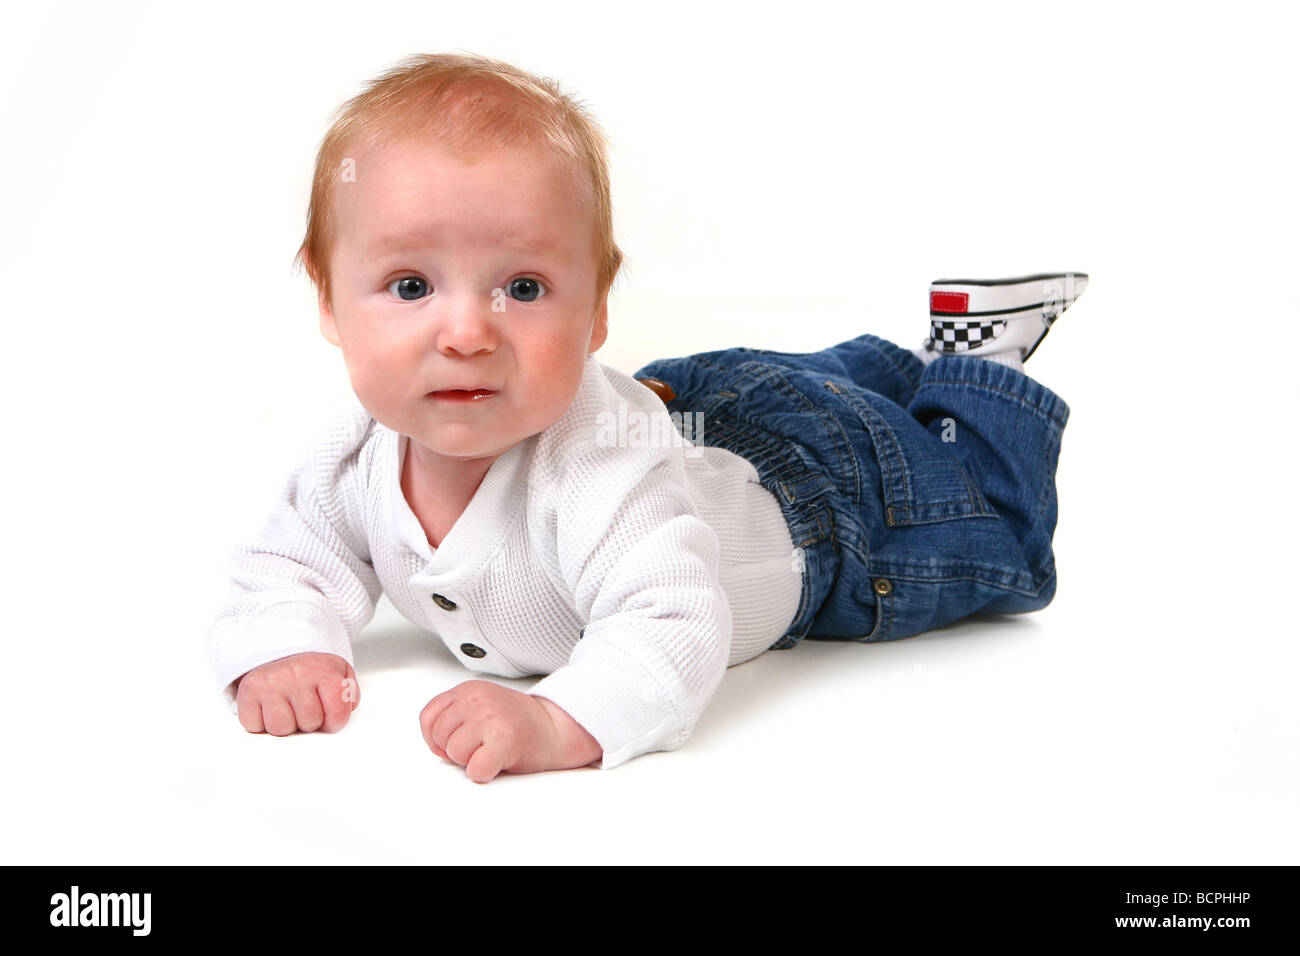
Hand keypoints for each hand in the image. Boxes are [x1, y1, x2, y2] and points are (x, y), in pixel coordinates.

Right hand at [234, 652, 358, 735]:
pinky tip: (268, 706)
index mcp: (323, 670)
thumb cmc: (310, 670)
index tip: (330, 714)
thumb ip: (348, 694)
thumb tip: (345, 709)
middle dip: (309, 721)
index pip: (337, 713)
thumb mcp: (339, 673)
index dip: (335, 720)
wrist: (278, 652)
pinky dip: (261, 722)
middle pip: (309, 724)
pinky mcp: (247, 693)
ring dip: (285, 723)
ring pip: (281, 729)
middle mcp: (295, 675)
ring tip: (287, 706)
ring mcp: (269, 683)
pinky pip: (255, 726)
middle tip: (304, 704)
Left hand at [419, 680, 601, 782]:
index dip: (437, 737)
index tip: (454, 741)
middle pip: (441, 738)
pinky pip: (475, 770)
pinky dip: (484, 773)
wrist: (555, 728)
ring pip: (455, 754)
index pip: (429, 716)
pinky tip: (498, 762)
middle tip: (482, 745)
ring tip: (493, 750)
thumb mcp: (480, 705)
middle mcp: (477, 700)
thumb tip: (435, 745)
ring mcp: (491, 718)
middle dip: (457, 749)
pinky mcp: (504, 740)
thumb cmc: (517, 722)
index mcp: (469, 690)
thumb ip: (454, 715)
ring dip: (472, 761)